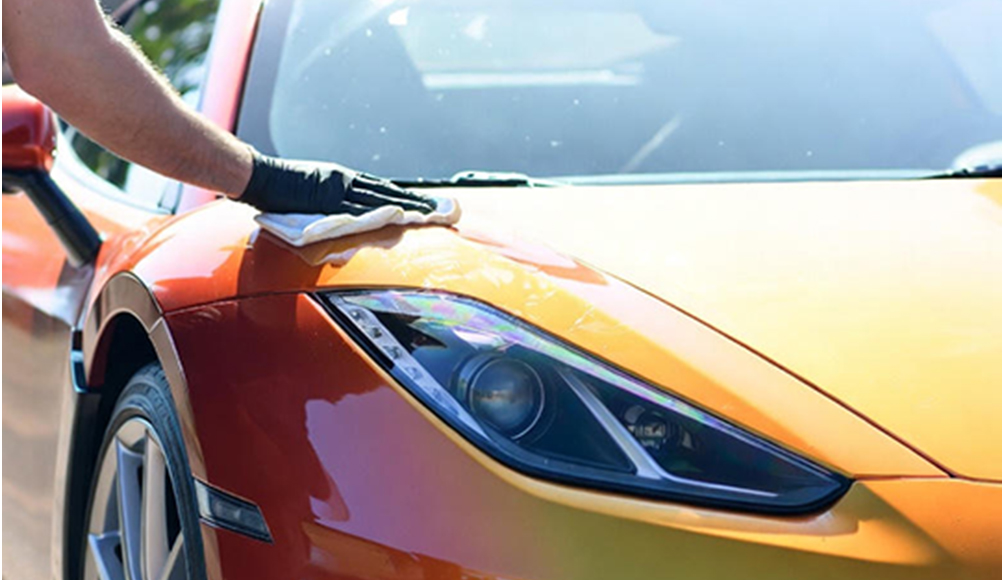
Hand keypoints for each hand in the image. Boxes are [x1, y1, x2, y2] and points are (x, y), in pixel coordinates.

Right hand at [237, 150, 436, 214]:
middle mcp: (345, 181)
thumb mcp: (310, 193)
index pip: (381, 189)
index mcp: (342, 179)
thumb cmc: (277, 189)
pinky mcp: (327, 197)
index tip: (426, 204)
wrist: (257, 176)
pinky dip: (378, 211)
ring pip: (378, 198)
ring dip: (405, 206)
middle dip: (415, 201)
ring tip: (429, 214)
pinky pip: (357, 207)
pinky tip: (396, 215)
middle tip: (441, 209)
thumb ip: (331, 205)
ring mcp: (338, 189)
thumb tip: (348, 218)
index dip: (406, 196)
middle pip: (388, 192)